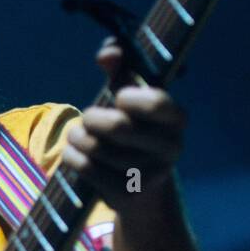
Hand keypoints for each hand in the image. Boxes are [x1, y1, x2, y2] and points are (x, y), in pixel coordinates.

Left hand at [61, 38, 187, 215]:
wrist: (140, 186)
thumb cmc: (133, 128)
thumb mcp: (132, 96)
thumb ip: (122, 66)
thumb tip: (107, 55)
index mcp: (177, 120)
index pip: (156, 102)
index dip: (129, 97)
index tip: (118, 98)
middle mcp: (170, 149)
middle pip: (118, 127)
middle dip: (92, 118)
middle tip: (87, 117)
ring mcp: (150, 176)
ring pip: (97, 149)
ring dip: (77, 137)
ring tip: (76, 135)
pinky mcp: (127, 196)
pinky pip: (88, 170)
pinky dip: (72, 157)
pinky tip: (73, 153)